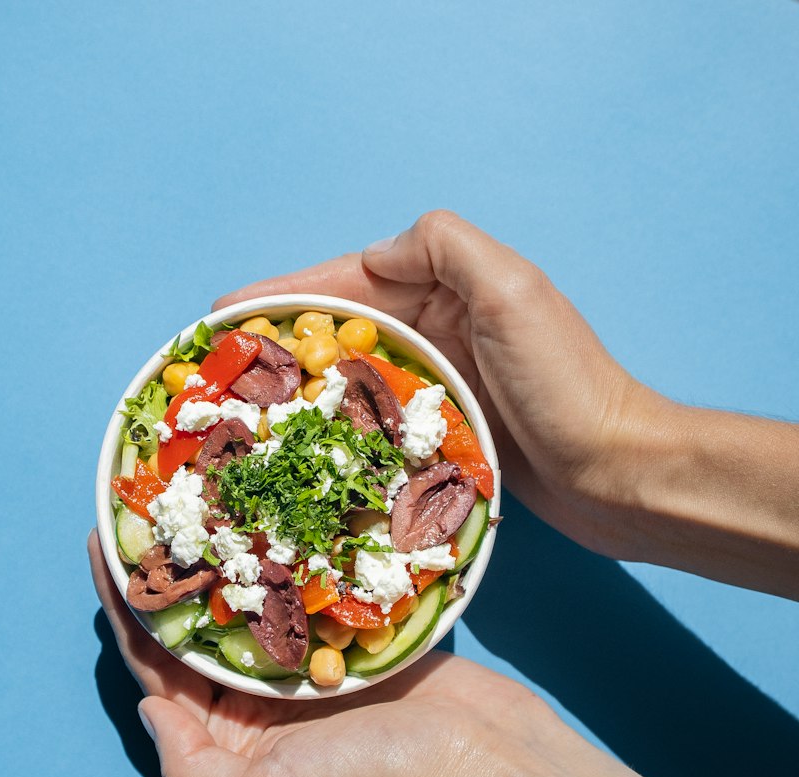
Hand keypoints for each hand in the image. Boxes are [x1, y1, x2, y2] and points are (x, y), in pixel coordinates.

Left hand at [88, 530, 548, 776]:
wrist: (480, 761)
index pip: (156, 662)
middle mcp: (259, 697)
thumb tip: (148, 709)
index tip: (100, 539)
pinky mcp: (348, 629)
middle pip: (196, 621)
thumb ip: (191, 765)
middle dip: (168, 567)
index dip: (124, 604)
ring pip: (245, 593)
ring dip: (220, 548)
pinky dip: (277, 548)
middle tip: (143, 501)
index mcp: (230, 734)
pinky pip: (298, 582)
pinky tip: (263, 506)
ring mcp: (304, 660)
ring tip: (194, 493)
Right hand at [214, 210, 662, 557]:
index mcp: (448, 290)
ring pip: (351, 377)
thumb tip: (375, 253)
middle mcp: (440, 331)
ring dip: (299, 387)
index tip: (224, 313)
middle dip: (278, 341)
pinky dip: (336, 427)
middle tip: (218, 366)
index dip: (282, 294)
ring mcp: (441, 384)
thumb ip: (445, 247)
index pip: (347, 281)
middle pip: (340, 328)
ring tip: (243, 407)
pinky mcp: (442, 433)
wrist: (614, 473)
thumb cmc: (566, 386)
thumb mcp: (512, 291)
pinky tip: (302, 446)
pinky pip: (375, 421)